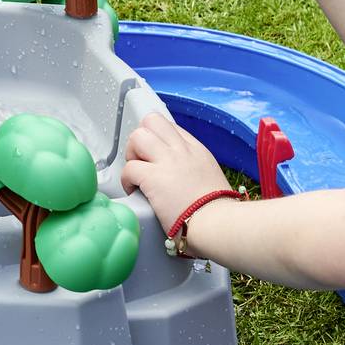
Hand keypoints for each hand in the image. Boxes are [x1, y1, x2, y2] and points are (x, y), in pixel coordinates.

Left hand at [120, 110, 231, 224]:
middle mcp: (182, 150)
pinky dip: (126, 180)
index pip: (170, 127)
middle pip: (152, 121)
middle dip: (141, 139)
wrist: (218, 223)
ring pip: (137, 136)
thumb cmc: (217, 211)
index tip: (154, 157)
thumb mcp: (211, 179)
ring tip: (136, 174)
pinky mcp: (153, 178)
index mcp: (197, 150)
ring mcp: (167, 161)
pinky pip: (128, 168)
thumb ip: (194, 171)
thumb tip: (182, 179)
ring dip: (131, 155)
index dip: (157, 140)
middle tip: (142, 161)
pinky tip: (134, 191)